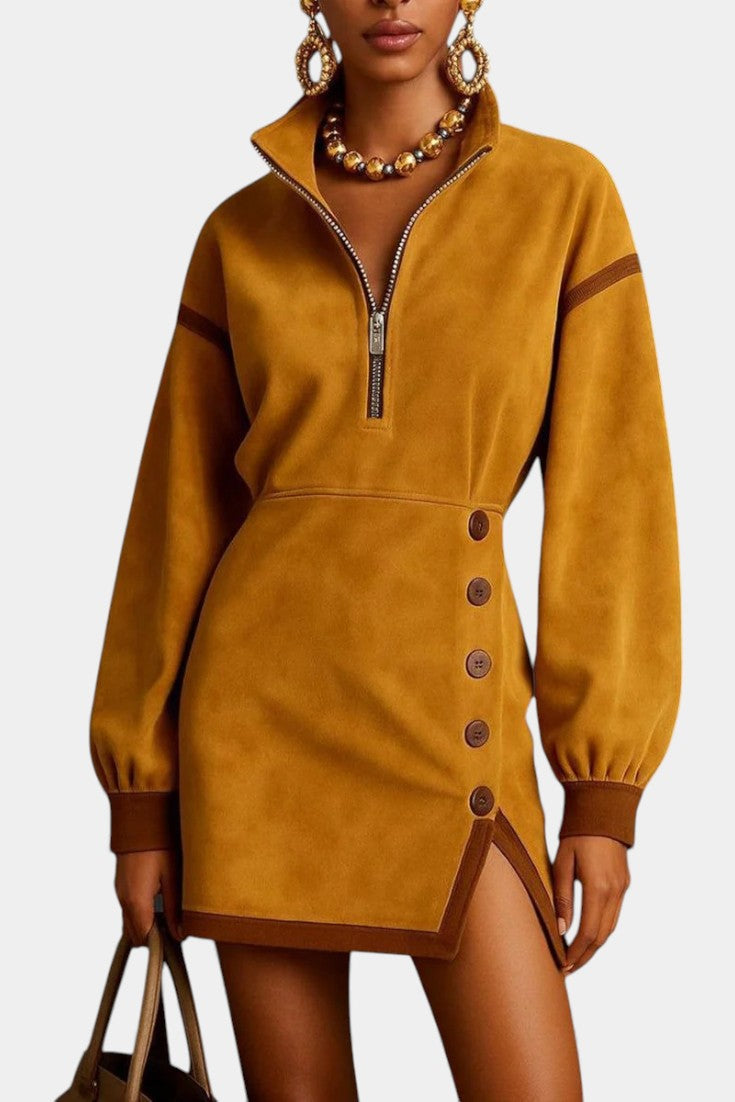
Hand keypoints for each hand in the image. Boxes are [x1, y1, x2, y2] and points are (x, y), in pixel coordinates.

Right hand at [114, 849, 183, 946]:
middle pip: (135, 934)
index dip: (161, 944)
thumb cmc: (158, 843)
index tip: (177, 939)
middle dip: (153, 936)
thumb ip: (174, 908)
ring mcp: (120, 892)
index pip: (144, 939)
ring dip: (147, 923)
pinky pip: (129, 908)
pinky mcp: (121, 884)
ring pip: (131, 922)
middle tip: (175, 924)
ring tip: (169, 909)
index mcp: (136, 901)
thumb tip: (180, 935)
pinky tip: (159, 897)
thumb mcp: (172, 875)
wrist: (140, 818)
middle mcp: (123, 900)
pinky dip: (142, 911)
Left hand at [553, 835, 630, 974]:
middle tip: (567, 968)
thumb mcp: (562, 863)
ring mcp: (623, 888)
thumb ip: (562, 897)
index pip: (587, 933)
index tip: (563, 966)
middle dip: (585, 956)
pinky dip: (602, 929)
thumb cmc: (576, 834)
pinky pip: (614, 914)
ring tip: (576, 957)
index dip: (575, 953)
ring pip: (610, 928)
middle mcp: (615, 892)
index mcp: (598, 888)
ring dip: (594, 945)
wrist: (602, 809)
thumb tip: (562, 930)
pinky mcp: (624, 883)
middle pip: (601, 936)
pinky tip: (589, 934)